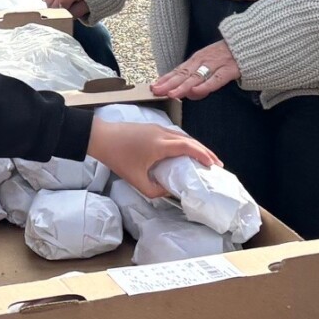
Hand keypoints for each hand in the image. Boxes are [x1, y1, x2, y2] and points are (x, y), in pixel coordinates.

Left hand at [85, 114, 219, 200]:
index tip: (214, 165)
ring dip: (196, 146)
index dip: (203, 155)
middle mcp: (162, 133)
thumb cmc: (118, 158)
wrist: (100, 137)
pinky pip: (174, 134)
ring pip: (183, 136)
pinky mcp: (152, 127)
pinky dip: (185, 143)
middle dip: (205, 152)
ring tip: (205, 158)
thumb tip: (168, 191)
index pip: (189, 147)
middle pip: (190, 140)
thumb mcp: (136, 180)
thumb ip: (154, 190)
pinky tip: (186, 151)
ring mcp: (157, 128)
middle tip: (217, 164)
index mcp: (160, 145)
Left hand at [151, 42, 240, 100]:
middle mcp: (204, 60)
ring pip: (197, 76)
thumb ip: (200, 78)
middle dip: (169, 83)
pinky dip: (206, 85)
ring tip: (171, 94)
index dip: (166, 78)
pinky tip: (195, 91)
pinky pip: (217, 78)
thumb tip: (189, 93)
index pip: (179, 70)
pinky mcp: (231, 69)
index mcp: (198, 59)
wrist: (252, 42)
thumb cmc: (229, 56)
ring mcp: (217, 63)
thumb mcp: (211, 63)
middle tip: (155, 91)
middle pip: (184, 73)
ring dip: (182, 86)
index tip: (153, 86)